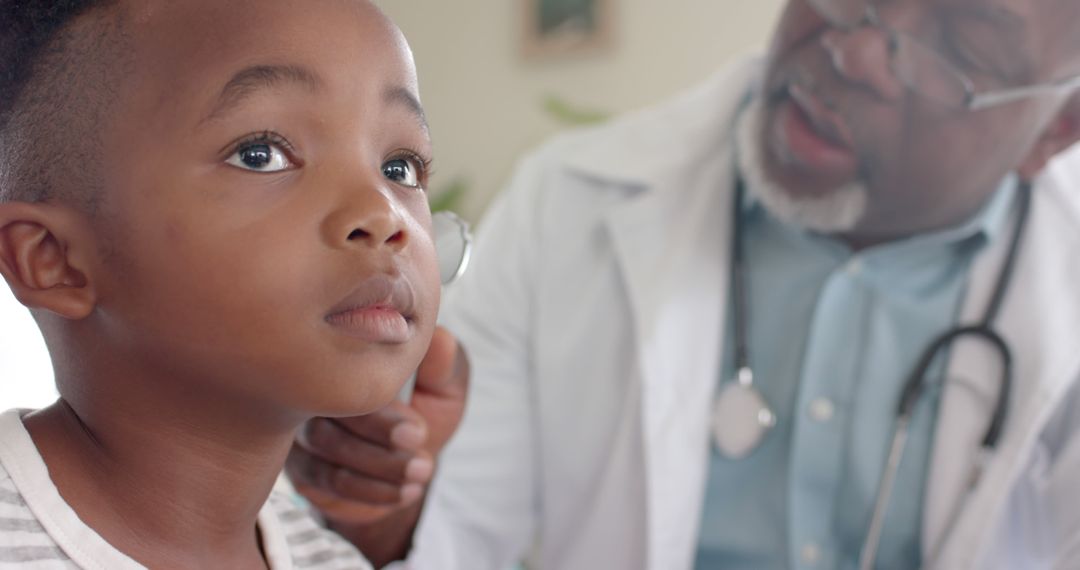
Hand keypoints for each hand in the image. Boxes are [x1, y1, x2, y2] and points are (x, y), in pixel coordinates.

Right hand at [287, 326, 468, 524]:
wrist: (411, 461)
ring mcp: (300, 427)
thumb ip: (442, 365)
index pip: (345, 377)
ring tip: (420, 473)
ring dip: (379, 470)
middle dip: (378, 447)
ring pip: (324, 454)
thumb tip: (439, 338)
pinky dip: (369, 491)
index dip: (382, 413)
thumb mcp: (445, 387)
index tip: (418, 432)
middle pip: (326, 419)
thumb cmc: (427, 412)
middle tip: (421, 461)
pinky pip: (321, 483)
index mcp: (347, 355)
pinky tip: (404, 491)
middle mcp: (312, 387)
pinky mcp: (299, 466)